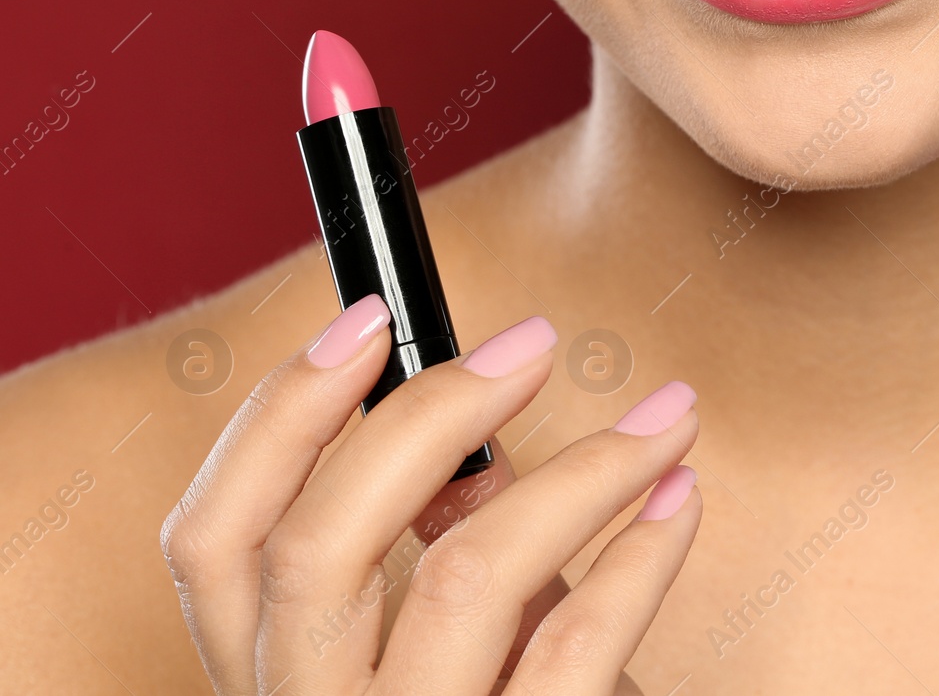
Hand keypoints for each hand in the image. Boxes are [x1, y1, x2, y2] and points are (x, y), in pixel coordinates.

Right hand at [160, 294, 700, 694]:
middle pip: (318, 541)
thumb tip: (478, 444)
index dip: (279, 417)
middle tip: (535, 342)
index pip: (213, 541)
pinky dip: (639, 557)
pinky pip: (575, 651)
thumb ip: (436, 560)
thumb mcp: (443, 655)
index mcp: (273, 679)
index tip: (368, 323)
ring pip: (464, 573)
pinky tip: (681, 502)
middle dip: (432, 413)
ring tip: (666, 420)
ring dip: (585, 471)